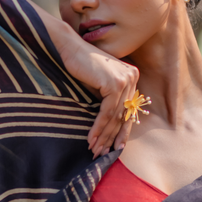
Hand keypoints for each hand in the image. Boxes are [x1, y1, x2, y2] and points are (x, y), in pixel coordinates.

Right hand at [59, 35, 139, 157]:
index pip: (128, 109)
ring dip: (104, 136)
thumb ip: (108, 100)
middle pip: (123, 115)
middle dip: (111, 137)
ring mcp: (125, 80)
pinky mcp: (115, 84)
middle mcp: (132, 77)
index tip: (115, 148)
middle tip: (103, 153)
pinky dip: (98, 127)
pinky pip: (107, 113)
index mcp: (132, 77)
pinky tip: (91, 139)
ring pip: (115, 116)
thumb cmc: (80, 65)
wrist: (69, 47)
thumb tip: (110, 126)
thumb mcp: (99, 84)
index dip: (121, 131)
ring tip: (95, 150)